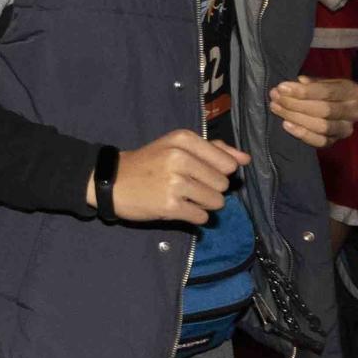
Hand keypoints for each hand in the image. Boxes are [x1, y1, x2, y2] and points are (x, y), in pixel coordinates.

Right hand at [87, 129, 248, 224]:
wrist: (112, 181)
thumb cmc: (148, 163)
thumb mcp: (176, 146)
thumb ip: (213, 150)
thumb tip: (245, 159)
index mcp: (184, 139)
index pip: (228, 163)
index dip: (218, 171)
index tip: (198, 171)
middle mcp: (180, 158)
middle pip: (223, 184)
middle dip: (210, 189)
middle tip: (187, 186)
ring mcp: (175, 182)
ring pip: (217, 202)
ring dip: (204, 204)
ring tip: (183, 197)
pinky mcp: (170, 206)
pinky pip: (202, 218)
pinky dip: (193, 216)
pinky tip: (176, 207)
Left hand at [269, 75, 357, 146]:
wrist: (340, 105)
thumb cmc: (327, 90)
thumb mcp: (323, 81)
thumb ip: (311, 82)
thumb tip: (298, 83)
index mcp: (353, 92)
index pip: (327, 91)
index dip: (303, 91)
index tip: (282, 87)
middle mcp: (354, 112)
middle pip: (323, 110)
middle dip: (295, 104)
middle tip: (276, 97)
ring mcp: (346, 129)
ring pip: (321, 126)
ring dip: (295, 117)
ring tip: (276, 108)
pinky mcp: (336, 141)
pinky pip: (320, 141)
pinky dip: (302, 134)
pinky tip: (286, 124)